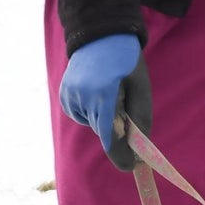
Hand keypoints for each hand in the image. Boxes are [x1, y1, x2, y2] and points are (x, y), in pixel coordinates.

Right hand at [59, 34, 151, 170]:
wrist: (100, 37)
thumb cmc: (127, 62)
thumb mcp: (141, 87)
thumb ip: (141, 116)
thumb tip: (141, 144)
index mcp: (102, 93)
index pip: (109, 134)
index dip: (120, 153)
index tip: (130, 167)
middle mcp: (81, 96)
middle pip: (103, 131)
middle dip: (118, 133)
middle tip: (129, 116)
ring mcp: (69, 95)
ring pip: (92, 124)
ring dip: (105, 120)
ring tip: (112, 96)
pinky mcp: (63, 95)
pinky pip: (81, 116)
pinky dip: (92, 113)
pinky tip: (98, 96)